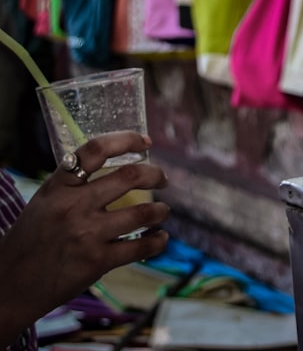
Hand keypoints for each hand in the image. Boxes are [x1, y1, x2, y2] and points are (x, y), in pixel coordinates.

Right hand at [0, 131, 169, 345]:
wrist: (8, 286)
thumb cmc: (29, 242)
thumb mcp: (43, 202)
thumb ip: (73, 186)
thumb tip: (116, 172)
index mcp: (57, 187)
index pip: (96, 150)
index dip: (127, 140)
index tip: (146, 142)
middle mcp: (74, 206)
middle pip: (130, 177)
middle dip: (155, 175)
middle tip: (162, 179)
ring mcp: (87, 234)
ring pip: (143, 212)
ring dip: (160, 210)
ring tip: (161, 211)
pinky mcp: (98, 261)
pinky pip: (141, 247)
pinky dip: (158, 241)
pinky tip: (160, 238)